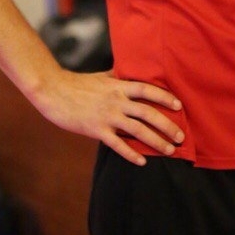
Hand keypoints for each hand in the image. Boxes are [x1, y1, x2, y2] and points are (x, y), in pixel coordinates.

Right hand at [32, 67, 184, 165]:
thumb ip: (119, 76)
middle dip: (167, 125)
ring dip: (156, 141)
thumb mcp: (102, 76)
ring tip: (169, 150)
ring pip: (137, 130)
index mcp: (119, 85)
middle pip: (148, 113)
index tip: (179, 106)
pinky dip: (131, 154)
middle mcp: (116, 100)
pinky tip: (142, 162)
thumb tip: (131, 72)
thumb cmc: (79, 83)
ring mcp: (107, 116)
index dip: (165, 97)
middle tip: (181, 136)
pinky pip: (117, 144)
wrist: (54, 92)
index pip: (148, 90)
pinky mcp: (96, 130)